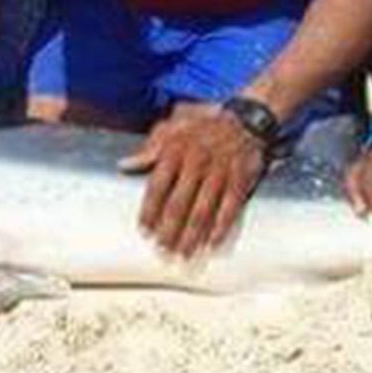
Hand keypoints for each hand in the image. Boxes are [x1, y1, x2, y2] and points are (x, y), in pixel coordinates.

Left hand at [121, 102, 269, 258]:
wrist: (246, 119)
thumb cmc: (204, 124)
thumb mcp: (173, 127)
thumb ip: (149, 147)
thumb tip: (125, 165)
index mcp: (175, 149)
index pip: (158, 186)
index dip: (150, 210)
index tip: (144, 229)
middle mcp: (197, 162)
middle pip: (179, 203)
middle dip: (169, 229)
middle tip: (162, 249)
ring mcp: (220, 172)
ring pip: (203, 210)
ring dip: (192, 234)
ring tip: (184, 253)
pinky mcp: (241, 179)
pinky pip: (230, 208)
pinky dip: (221, 227)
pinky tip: (212, 242)